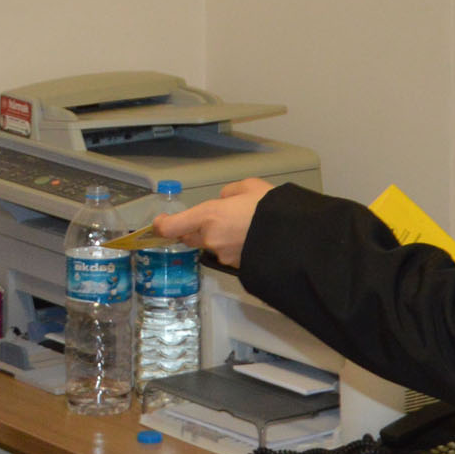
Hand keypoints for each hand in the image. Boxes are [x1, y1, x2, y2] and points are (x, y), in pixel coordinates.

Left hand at [153, 176, 272, 269]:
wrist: (295, 237)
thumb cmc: (271, 208)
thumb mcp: (250, 187)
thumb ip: (230, 193)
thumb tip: (224, 200)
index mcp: (209, 215)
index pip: (172, 227)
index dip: (161, 225)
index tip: (159, 222)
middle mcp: (211, 238)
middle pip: (190, 236)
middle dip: (195, 228)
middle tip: (212, 217)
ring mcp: (223, 255)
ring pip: (211, 245)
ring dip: (218, 237)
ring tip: (242, 226)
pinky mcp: (237, 266)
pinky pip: (227, 254)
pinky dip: (233, 246)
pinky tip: (251, 238)